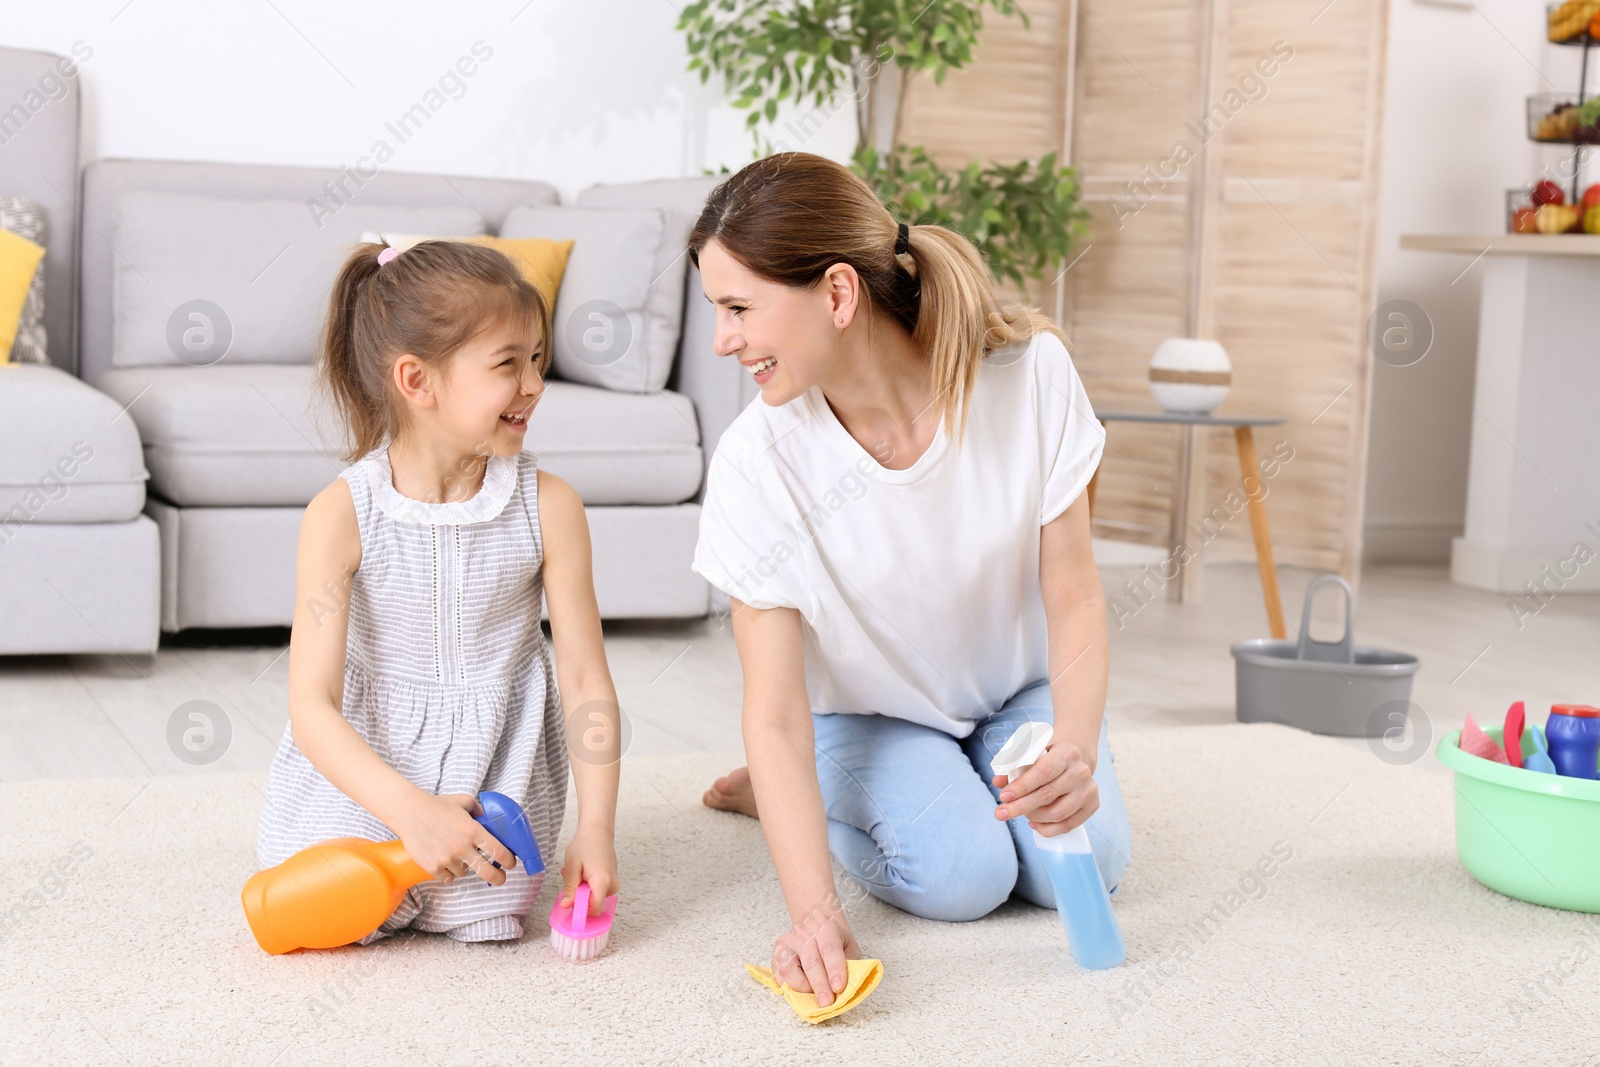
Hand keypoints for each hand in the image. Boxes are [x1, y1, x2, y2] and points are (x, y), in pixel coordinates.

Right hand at [392, 792, 516, 886]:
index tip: (510, 863)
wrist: (409, 812)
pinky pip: (448, 878)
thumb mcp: (464, 801)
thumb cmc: (437, 805)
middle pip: (487, 871)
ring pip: (465, 873)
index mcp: (473, 831)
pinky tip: (447, 863)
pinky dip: (450, 873)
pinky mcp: (433, 867)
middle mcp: (462, 847)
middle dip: (498, 877)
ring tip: (458, 856)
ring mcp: (447, 859)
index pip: (499, 851)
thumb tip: (490, 819)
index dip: (508, 860)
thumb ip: (480, 810)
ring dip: (466, 867)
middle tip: (500, 878)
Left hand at [558, 825, 618, 914]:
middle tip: (570, 878)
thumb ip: (570, 888)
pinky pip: (597, 890)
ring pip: (594, 897)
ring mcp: (614, 884)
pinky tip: (582, 872)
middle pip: (593, 905)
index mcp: (603, 883)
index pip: (593, 911)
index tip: (569, 902)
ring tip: (575, 872)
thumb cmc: (585, 845)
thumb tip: (566, 906)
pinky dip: (587, 885)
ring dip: (581, 889)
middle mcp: (612, 886)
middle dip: (578, 896)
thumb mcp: (572, 867)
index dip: (580, 910)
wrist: (598, 831)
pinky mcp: (612, 881)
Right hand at [771, 898, 861, 1008]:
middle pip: (811, 962)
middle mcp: (804, 932)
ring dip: (802, 987)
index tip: (839, 988)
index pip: (830, 949)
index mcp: (826, 928)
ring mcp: (787, 942)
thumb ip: (850, 967)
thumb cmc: (835, 940)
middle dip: (819, 986)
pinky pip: (777, 974)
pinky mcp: (777, 953)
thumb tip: (847, 992)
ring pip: (789, 968)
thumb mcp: (850, 948)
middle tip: (827, 1003)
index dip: (835, 969)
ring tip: (813, 993)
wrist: (816, 923)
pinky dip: (788, 986)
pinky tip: (799, 990)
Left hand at [993, 734, 1099, 837]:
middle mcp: (1081, 771)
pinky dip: (1047, 829)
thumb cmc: (1049, 756)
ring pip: (1056, 814)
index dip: (1022, 786)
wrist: (1077, 758)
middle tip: (1000, 813)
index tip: (1004, 796)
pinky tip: (1033, 823)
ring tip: (1020, 812)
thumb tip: (997, 782)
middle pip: (1047, 795)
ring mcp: (1089, 789)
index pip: (1043, 772)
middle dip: (1020, 806)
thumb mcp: (1033, 754)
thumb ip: (1014, 768)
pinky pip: (1067, 825)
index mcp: (1067, 752)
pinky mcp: (1092, 805)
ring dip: (1032, 817)